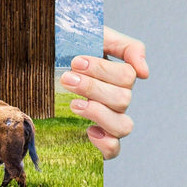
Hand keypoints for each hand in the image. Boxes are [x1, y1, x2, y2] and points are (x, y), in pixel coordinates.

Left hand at [62, 26, 147, 159]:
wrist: (41, 62)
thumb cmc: (68, 49)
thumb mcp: (96, 37)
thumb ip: (126, 46)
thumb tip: (145, 72)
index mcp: (119, 76)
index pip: (127, 76)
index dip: (103, 70)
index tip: (76, 61)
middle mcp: (118, 100)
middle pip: (123, 99)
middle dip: (92, 87)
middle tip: (67, 78)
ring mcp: (110, 121)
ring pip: (123, 126)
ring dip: (98, 113)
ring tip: (74, 104)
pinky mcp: (98, 140)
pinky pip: (114, 150)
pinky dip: (104, 142)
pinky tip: (88, 130)